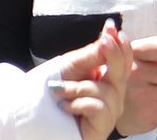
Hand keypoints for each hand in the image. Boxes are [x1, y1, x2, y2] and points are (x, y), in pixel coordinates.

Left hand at [49, 20, 131, 139]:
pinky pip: (99, 107)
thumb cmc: (52, 92)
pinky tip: (66, 107)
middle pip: (124, 72)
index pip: (125, 61)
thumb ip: (95, 52)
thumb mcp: (73, 66)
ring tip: (60, 92)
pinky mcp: (103, 127)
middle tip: (104, 42)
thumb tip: (112, 31)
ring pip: (108, 91)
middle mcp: (114, 95)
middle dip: (114, 55)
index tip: (112, 30)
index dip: (122, 46)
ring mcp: (110, 112)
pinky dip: (79, 104)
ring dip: (79, 88)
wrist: (31, 117)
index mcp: (109, 80)